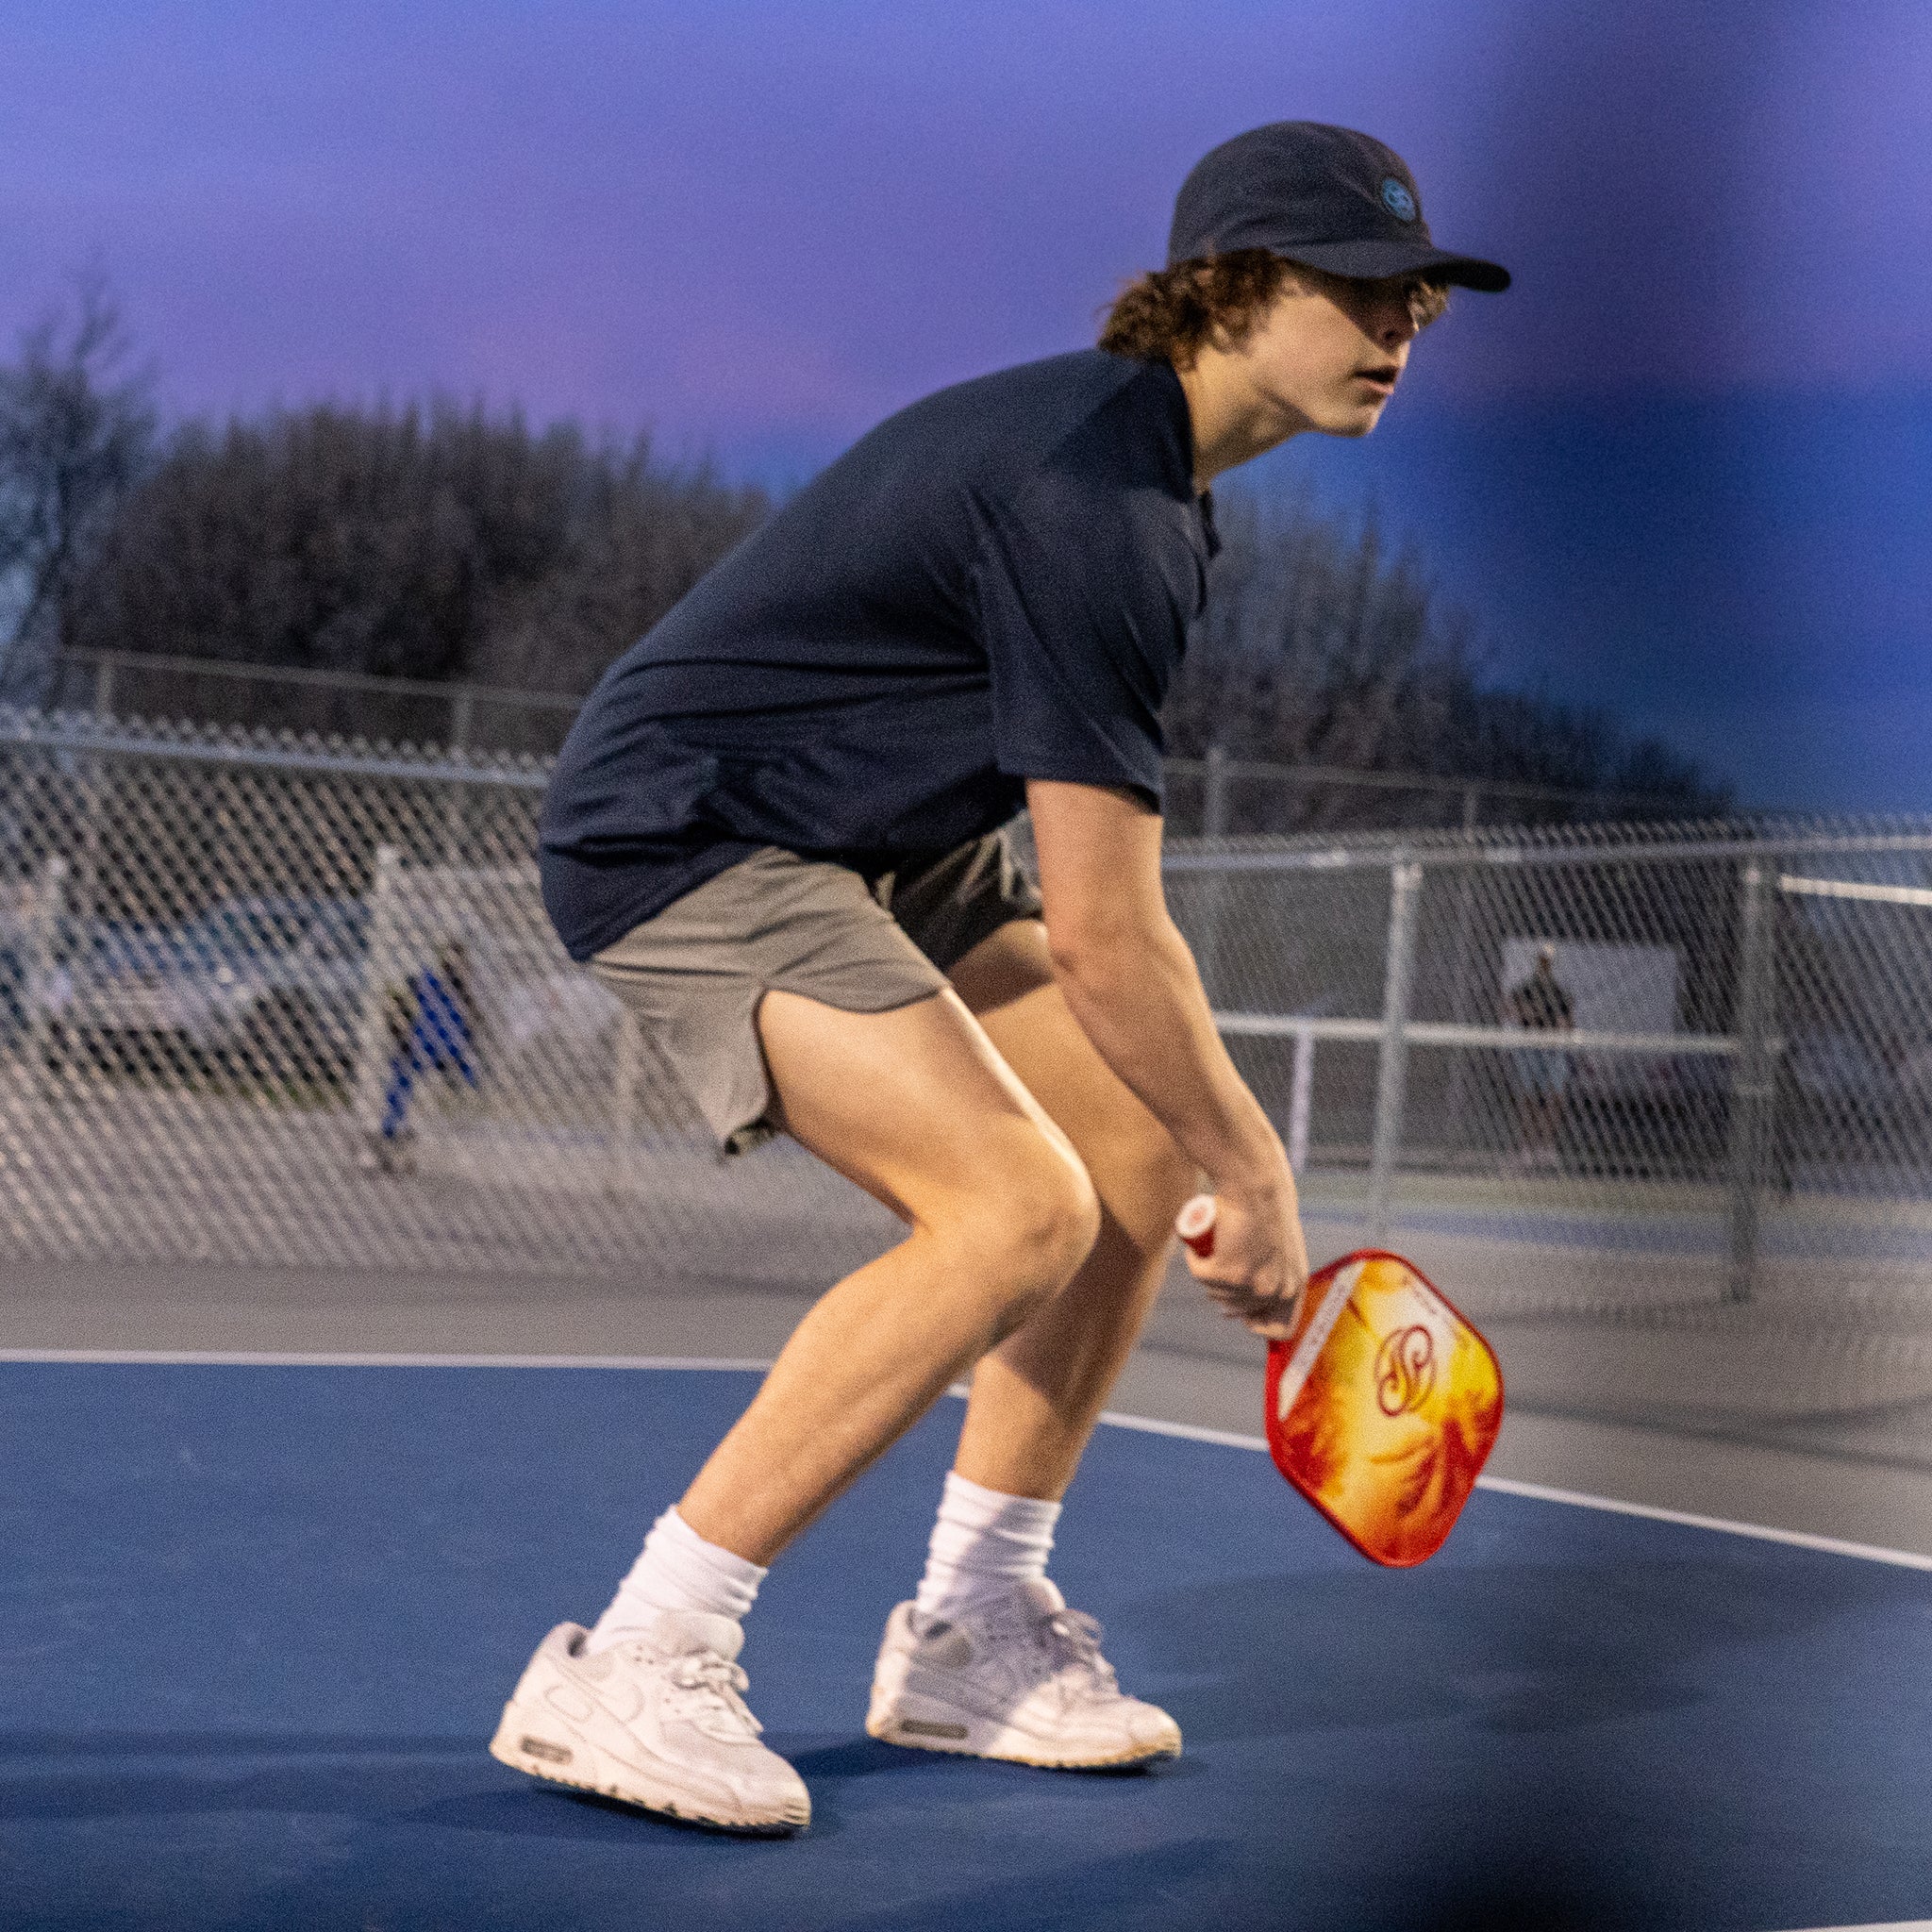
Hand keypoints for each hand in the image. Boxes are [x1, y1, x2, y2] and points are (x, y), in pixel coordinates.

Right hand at [1177, 1184, 1309, 1339]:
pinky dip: (1194, 1260)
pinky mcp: (1226, 1272)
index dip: (1258, 1323)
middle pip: (1237, 1310)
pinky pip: (1200, 1274)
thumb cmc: (1269, 1208)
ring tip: (1213, 1246)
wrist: (1256, 1184)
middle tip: (1218, 1264)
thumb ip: (1279, 1271)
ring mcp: (1251, 1284)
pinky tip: (1199, 1243)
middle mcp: (1276, 1290)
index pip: (1282, 1329)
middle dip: (1222, 1292)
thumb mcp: (1283, 1248)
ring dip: (1208, 1274)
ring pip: (1215, 1293)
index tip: (1244, 1312)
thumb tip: (1250, 1306)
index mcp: (1296, 1286)